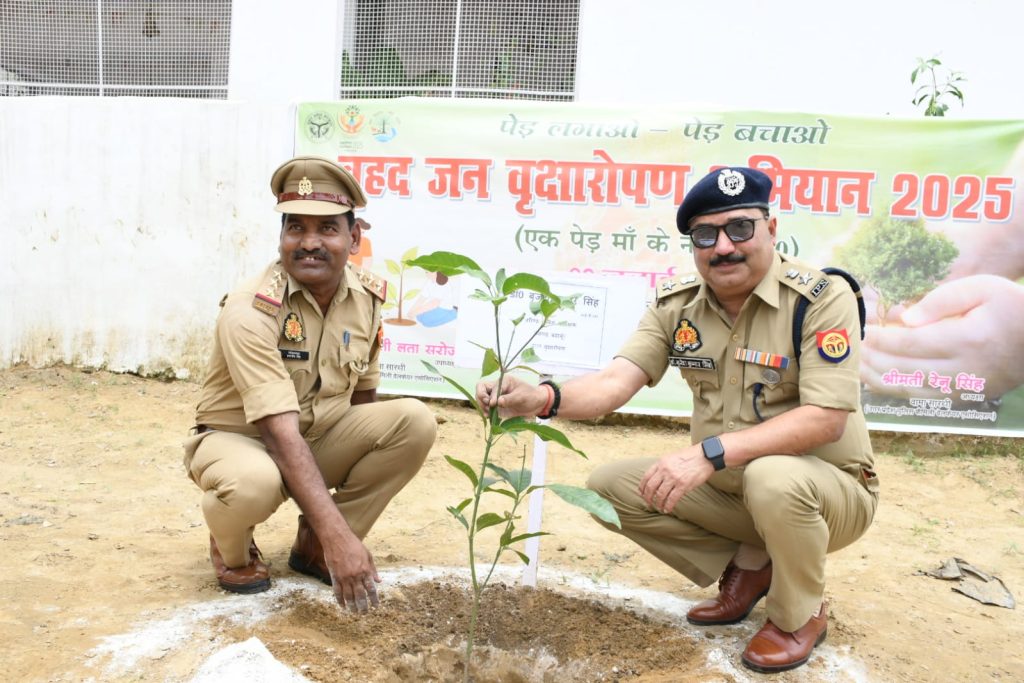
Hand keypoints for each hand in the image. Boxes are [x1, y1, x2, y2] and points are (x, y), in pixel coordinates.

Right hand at [323, 536, 380, 612]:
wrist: (337, 539)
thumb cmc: (354, 545)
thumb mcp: (368, 555)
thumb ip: (373, 570)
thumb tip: (379, 581)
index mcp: (365, 570)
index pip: (371, 589)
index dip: (374, 599)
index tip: (376, 606)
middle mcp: (355, 576)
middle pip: (360, 595)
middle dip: (363, 606)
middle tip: (364, 613)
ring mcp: (344, 577)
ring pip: (349, 596)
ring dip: (352, 606)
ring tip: (354, 612)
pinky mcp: (334, 577)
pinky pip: (337, 592)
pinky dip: (340, 600)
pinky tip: (343, 606)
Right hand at [475, 375, 546, 417]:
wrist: (536, 404)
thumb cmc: (531, 396)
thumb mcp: (522, 396)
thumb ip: (510, 399)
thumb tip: (497, 402)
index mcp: (503, 381)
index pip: (491, 387)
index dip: (491, 396)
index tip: (493, 404)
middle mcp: (497, 387)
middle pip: (480, 388)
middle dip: (480, 397)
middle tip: (487, 406)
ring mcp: (495, 397)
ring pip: (481, 398)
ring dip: (481, 406)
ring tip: (488, 413)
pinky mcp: (496, 406)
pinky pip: (485, 408)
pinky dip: (485, 412)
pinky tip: (489, 416)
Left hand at [639, 446, 713, 513]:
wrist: (705, 456)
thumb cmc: (689, 457)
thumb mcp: (672, 458)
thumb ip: (663, 467)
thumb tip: (656, 478)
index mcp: (661, 462)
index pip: (646, 477)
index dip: (642, 487)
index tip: (641, 493)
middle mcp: (665, 470)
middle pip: (650, 487)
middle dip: (647, 497)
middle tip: (648, 503)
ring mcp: (674, 478)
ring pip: (660, 494)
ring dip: (658, 503)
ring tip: (659, 507)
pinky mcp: (683, 485)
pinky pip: (672, 498)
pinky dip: (668, 506)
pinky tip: (667, 509)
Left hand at [861, 275, 1023, 399]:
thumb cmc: (1009, 305)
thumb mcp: (980, 288)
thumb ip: (941, 300)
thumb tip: (904, 319)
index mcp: (968, 338)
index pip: (911, 342)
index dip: (880, 339)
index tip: (860, 330)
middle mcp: (965, 369)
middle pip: (904, 369)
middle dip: (872, 359)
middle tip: (848, 347)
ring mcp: (964, 388)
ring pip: (909, 389)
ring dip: (877, 379)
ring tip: (854, 365)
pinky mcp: (964, 397)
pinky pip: (921, 398)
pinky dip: (895, 390)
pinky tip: (875, 380)